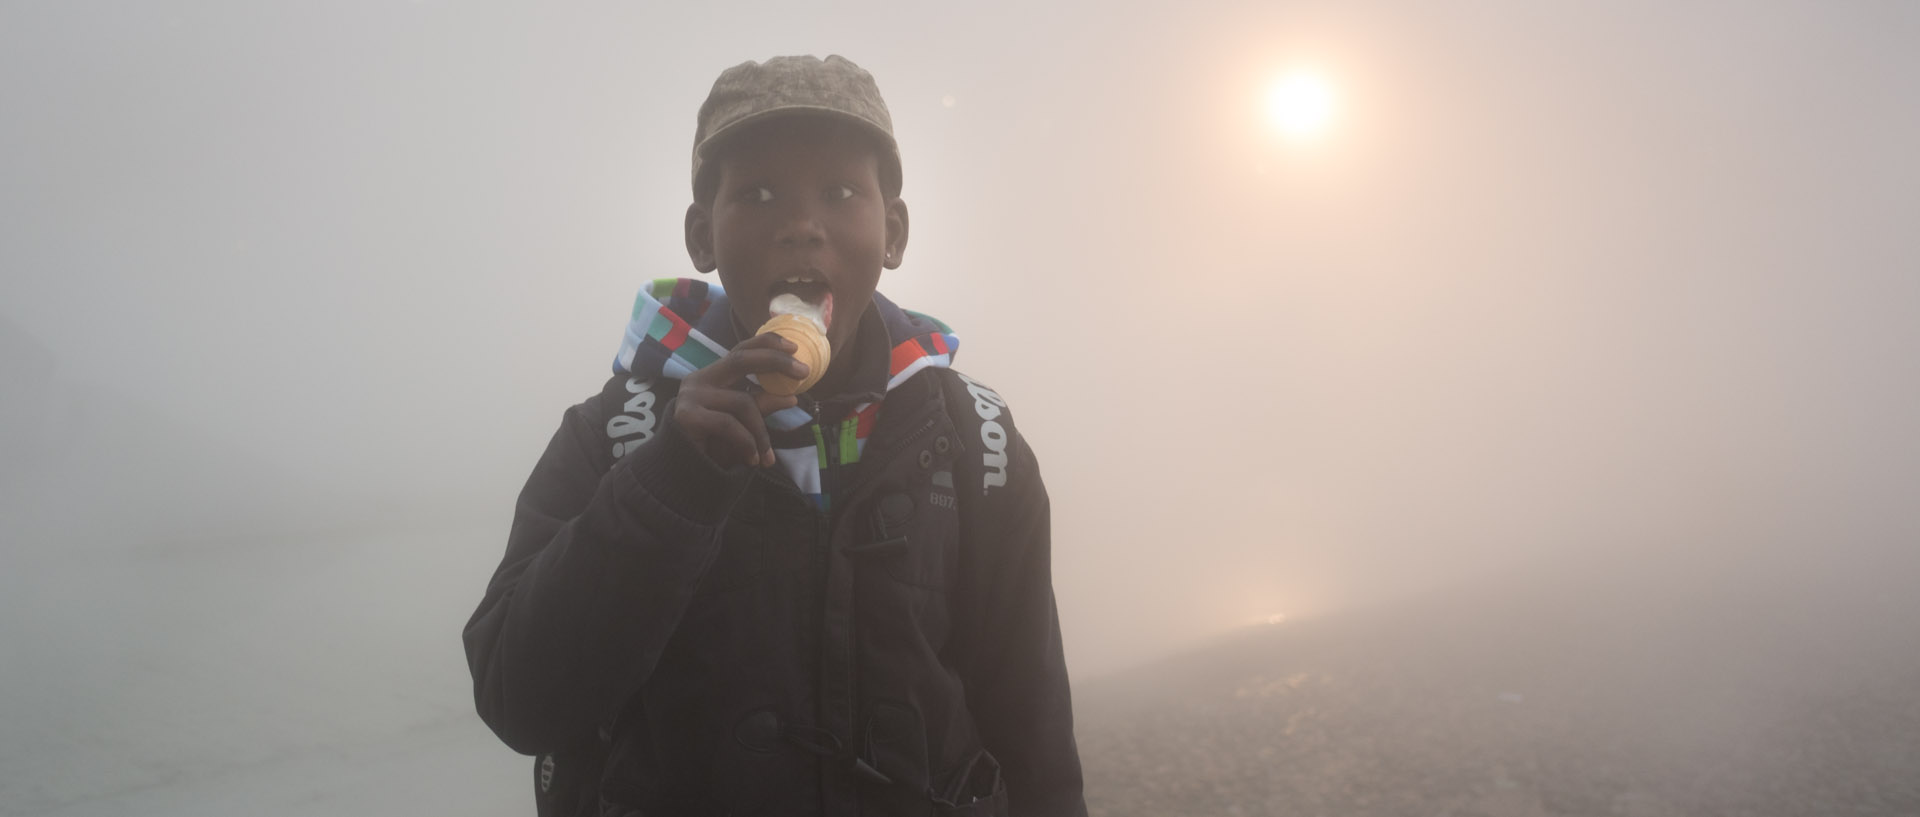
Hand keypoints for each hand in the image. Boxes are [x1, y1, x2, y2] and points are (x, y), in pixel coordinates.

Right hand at [673, 332, 806, 467]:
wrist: (683, 472)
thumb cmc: (714, 445)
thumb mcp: (744, 423)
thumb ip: (761, 405)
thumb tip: (791, 397)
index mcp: (713, 376)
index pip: (741, 350)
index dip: (767, 343)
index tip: (795, 347)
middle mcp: (700, 379)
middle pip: (741, 360)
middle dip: (776, 362)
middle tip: (803, 372)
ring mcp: (692, 396)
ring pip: (743, 402)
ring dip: (762, 432)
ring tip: (767, 455)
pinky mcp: (687, 416)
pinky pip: (729, 424)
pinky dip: (747, 443)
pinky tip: (753, 460)